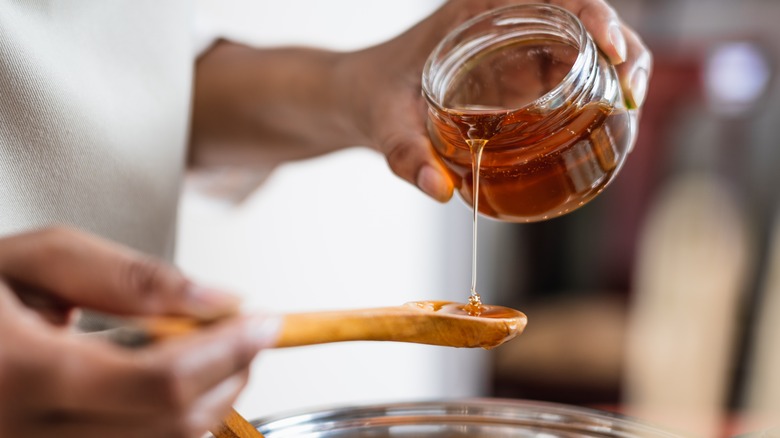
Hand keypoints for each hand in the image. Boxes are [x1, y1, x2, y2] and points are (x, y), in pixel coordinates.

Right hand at [0, 227, 277, 437]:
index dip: (229, 352)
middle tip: (245, 333)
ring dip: (209, 399)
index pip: (160, 382)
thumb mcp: (37, 258)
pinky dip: (173, 420)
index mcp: (20, 374)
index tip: (266, 322)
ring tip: (207, 352)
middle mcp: (28, 436)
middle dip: (230, 374)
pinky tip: (167, 383)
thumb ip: (130, 277)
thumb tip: (219, 299)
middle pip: (174, 426)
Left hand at [345, 0, 651, 201]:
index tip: (610, 47)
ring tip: (627, 118)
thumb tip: (439, 190)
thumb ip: (405, 155)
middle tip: (631, 95)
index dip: (595, 12)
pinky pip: (570, 78)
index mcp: (475, 11)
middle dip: (622, 49)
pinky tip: (603, 130)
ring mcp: (515, 49)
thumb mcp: (383, 124)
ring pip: (585, 48)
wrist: (358, 99)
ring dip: (618, 75)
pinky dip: (595, 98)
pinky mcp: (519, 77)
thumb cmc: (371, 97)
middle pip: (584, 18)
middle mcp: (503, 22)